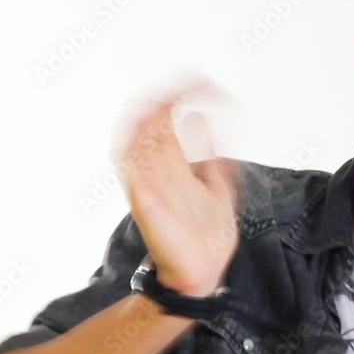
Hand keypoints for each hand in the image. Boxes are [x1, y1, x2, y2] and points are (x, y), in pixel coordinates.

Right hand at [112, 78, 241, 296]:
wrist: (200, 274)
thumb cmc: (204, 232)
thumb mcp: (215, 186)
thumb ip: (210, 156)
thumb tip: (209, 118)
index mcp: (169, 167)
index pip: (164, 121)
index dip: (178, 97)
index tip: (201, 79)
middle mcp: (156, 174)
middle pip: (151, 125)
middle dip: (169, 98)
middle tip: (193, 79)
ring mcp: (150, 189)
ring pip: (141, 143)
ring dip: (155, 118)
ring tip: (174, 97)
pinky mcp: (149, 210)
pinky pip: (138, 181)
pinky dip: (143, 163)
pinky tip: (157, 142)